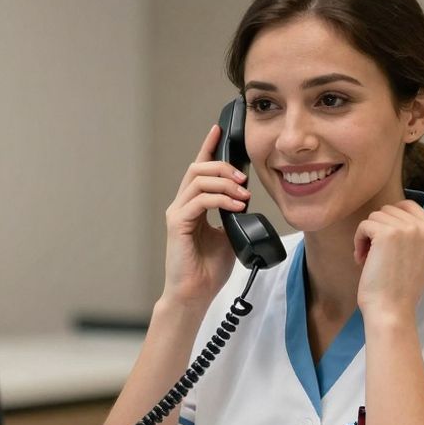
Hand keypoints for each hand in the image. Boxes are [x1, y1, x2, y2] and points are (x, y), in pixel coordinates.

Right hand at [160, 124, 250, 307]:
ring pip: (198, 180)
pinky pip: (199, 201)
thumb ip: (232, 214)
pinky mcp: (178, 224)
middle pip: (198, 169)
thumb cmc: (208, 269)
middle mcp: (182, 205)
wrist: (194, 294)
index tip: (219, 130)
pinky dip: (220, 199)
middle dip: (223, 166)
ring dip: (224, 182)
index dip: (208, 148)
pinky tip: (236, 206)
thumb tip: (245, 200)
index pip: (199, 170)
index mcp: (193, 206)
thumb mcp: (228, 235)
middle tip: (244, 178)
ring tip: (244, 194)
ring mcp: (177, 213)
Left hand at [353, 199, 423, 322]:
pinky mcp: (387, 233)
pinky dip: (358, 242)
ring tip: (369, 259)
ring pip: (376, 216)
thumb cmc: (400, 289)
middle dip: (378, 229)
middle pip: (390, 210)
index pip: (410, 206)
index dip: (391, 220)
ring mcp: (408, 229)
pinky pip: (364, 225)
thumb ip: (414, 236)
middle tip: (376, 254)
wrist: (393, 310)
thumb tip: (390, 215)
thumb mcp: (419, 257)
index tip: (384, 242)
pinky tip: (362, 260)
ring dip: (367, 236)